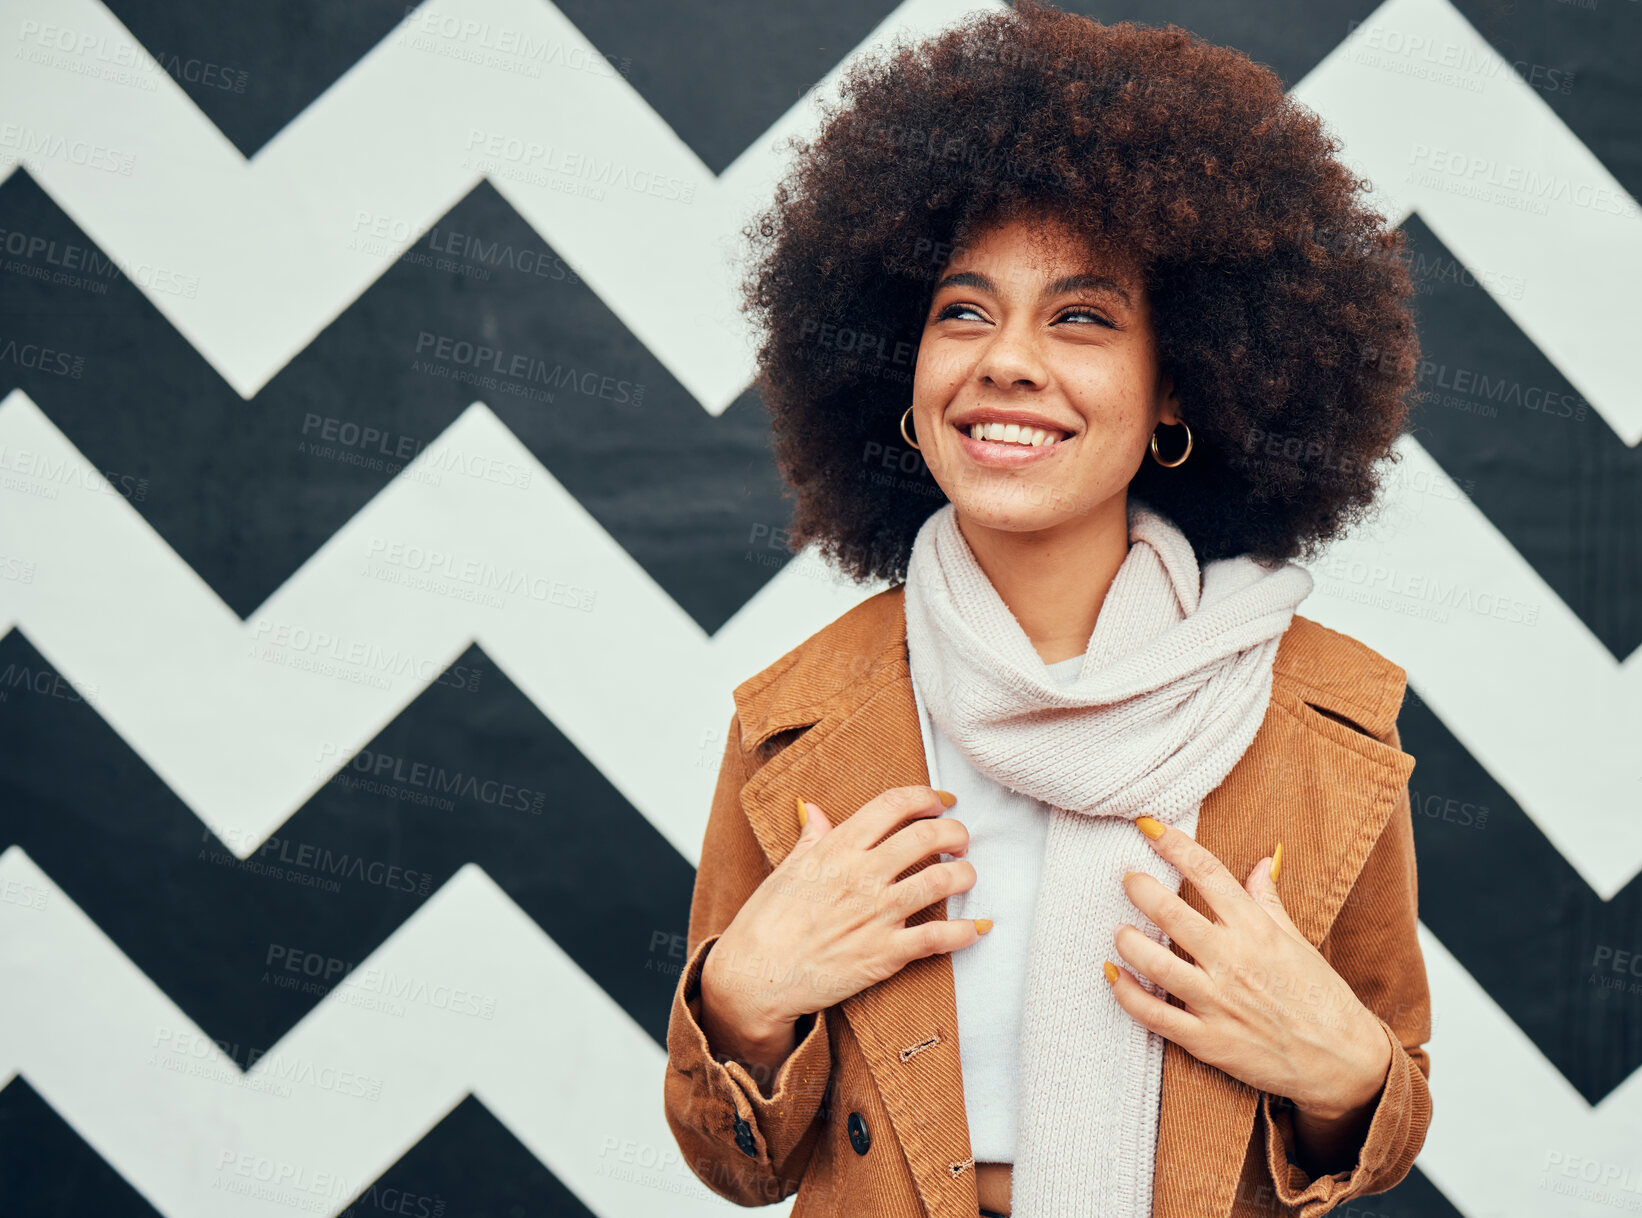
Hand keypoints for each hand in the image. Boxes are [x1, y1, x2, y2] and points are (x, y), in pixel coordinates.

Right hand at [704, 786, 987, 1040]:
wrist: (754, 977)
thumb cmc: (765, 923)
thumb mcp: (786, 869)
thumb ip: (811, 838)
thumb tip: (813, 810)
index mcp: (838, 849)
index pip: (893, 805)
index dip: (925, 797)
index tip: (940, 802)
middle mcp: (862, 875)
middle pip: (927, 836)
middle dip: (955, 832)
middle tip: (959, 839)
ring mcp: (877, 914)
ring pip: (941, 880)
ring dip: (965, 874)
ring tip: (965, 875)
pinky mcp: (885, 954)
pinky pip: (939, 938)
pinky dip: (966, 931)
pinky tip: (976, 927)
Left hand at [1104, 818, 1391, 1124]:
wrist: (1344, 1062)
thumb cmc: (1321, 998)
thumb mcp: (1297, 941)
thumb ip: (1269, 901)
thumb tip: (1261, 861)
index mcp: (1256, 930)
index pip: (1208, 874)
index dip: (1174, 845)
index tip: (1147, 826)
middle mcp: (1234, 961)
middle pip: (1172, 913)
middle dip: (1140, 888)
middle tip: (1127, 878)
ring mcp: (1218, 1002)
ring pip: (1156, 964)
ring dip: (1128, 941)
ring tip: (1118, 929)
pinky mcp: (1208, 1041)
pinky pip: (1156, 1015)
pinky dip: (1128, 994)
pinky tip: (1113, 974)